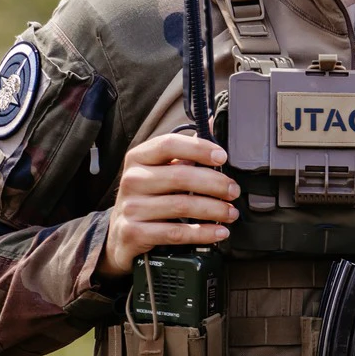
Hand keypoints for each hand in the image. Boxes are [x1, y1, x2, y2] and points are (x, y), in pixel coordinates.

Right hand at [99, 132, 239, 277]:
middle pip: (181, 177)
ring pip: (182, 205)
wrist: (121, 233)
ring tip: (231, 213)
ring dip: (215, 210)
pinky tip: (219, 232)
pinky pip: (176, 232)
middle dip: (215, 184)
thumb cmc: (148, 196)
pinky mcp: (134, 233)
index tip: (222, 157)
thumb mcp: (160, 170)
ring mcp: (131, 207)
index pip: (168, 144)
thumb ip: (186, 150)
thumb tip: (212, 121)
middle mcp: (132, 180)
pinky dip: (202, 233)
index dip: (198, 148)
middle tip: (234, 191)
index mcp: (138, 157)